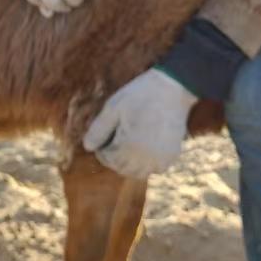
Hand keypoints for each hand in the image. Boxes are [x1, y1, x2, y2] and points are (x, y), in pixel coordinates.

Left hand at [82, 68, 197, 177]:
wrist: (173, 88)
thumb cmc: (139, 95)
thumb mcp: (113, 108)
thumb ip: (98, 130)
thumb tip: (87, 148)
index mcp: (130, 146)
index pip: (109, 160)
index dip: (102, 150)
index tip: (103, 136)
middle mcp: (147, 158)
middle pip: (123, 169)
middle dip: (115, 158)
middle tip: (114, 139)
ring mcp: (162, 158)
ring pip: (139, 173)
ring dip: (131, 163)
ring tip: (128, 143)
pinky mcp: (173, 155)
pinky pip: (156, 168)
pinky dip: (148, 163)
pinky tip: (144, 147)